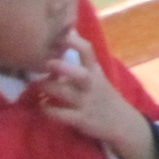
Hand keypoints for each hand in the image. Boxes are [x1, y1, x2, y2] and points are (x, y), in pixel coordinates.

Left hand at [36, 33, 155, 158]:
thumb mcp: (97, 76)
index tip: (58, 34)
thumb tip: (65, 34)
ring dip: (46, 87)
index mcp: (95, 72)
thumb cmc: (103, 96)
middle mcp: (92, 85)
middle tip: (46, 63)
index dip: (73, 41)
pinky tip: (43, 105)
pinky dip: (47, 109)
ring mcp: (87, 103)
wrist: (123, 124)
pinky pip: (60, 114)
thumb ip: (82, 60)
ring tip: (35, 86)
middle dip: (62, 67)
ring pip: (65, 93)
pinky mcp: (82, 120)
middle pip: (80, 74)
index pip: (88, 51)